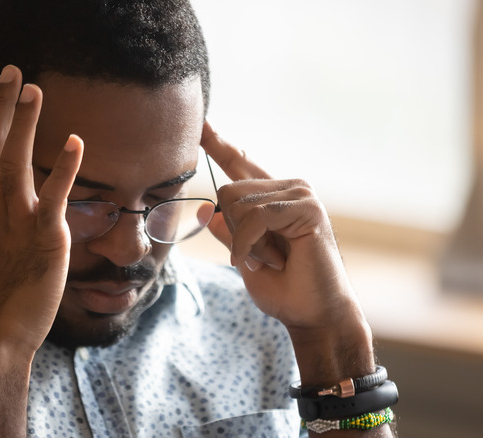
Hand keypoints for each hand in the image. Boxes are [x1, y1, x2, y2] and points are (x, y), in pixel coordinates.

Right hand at [0, 65, 82, 358]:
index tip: (1, 94)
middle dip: (3, 108)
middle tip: (14, 72)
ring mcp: (16, 221)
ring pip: (16, 163)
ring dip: (25, 125)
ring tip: (34, 90)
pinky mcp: (43, 237)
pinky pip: (52, 197)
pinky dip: (64, 168)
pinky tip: (76, 142)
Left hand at [200, 120, 358, 331]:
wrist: (315, 315)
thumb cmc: (283, 289)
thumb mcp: (244, 257)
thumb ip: (228, 231)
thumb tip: (207, 209)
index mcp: (272, 197)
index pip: (240, 164)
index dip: (219, 145)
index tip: (201, 125)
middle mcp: (288, 187)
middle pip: (227, 190)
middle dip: (233, 232)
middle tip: (260, 257)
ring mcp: (301, 193)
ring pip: (238, 204)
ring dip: (245, 243)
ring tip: (273, 260)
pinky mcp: (308, 207)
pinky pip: (256, 217)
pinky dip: (249, 245)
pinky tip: (265, 262)